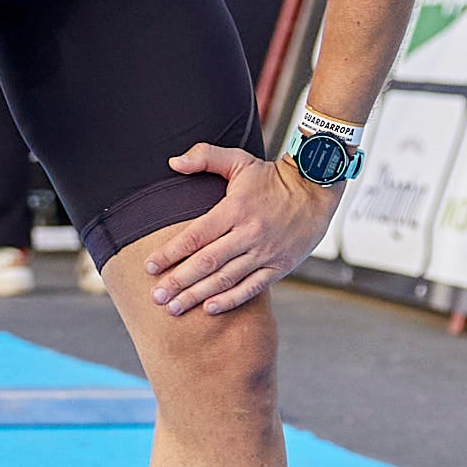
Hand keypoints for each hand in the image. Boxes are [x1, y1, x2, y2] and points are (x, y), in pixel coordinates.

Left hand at [133, 142, 334, 316]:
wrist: (316, 189)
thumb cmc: (271, 176)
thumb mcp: (239, 159)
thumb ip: (205, 156)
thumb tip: (173, 162)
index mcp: (234, 209)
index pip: (196, 235)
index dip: (171, 252)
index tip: (150, 267)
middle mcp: (249, 233)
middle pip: (207, 262)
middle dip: (179, 282)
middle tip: (156, 297)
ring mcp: (265, 252)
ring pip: (226, 278)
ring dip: (198, 295)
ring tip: (174, 308)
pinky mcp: (280, 266)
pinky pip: (252, 287)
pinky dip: (231, 300)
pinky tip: (210, 309)